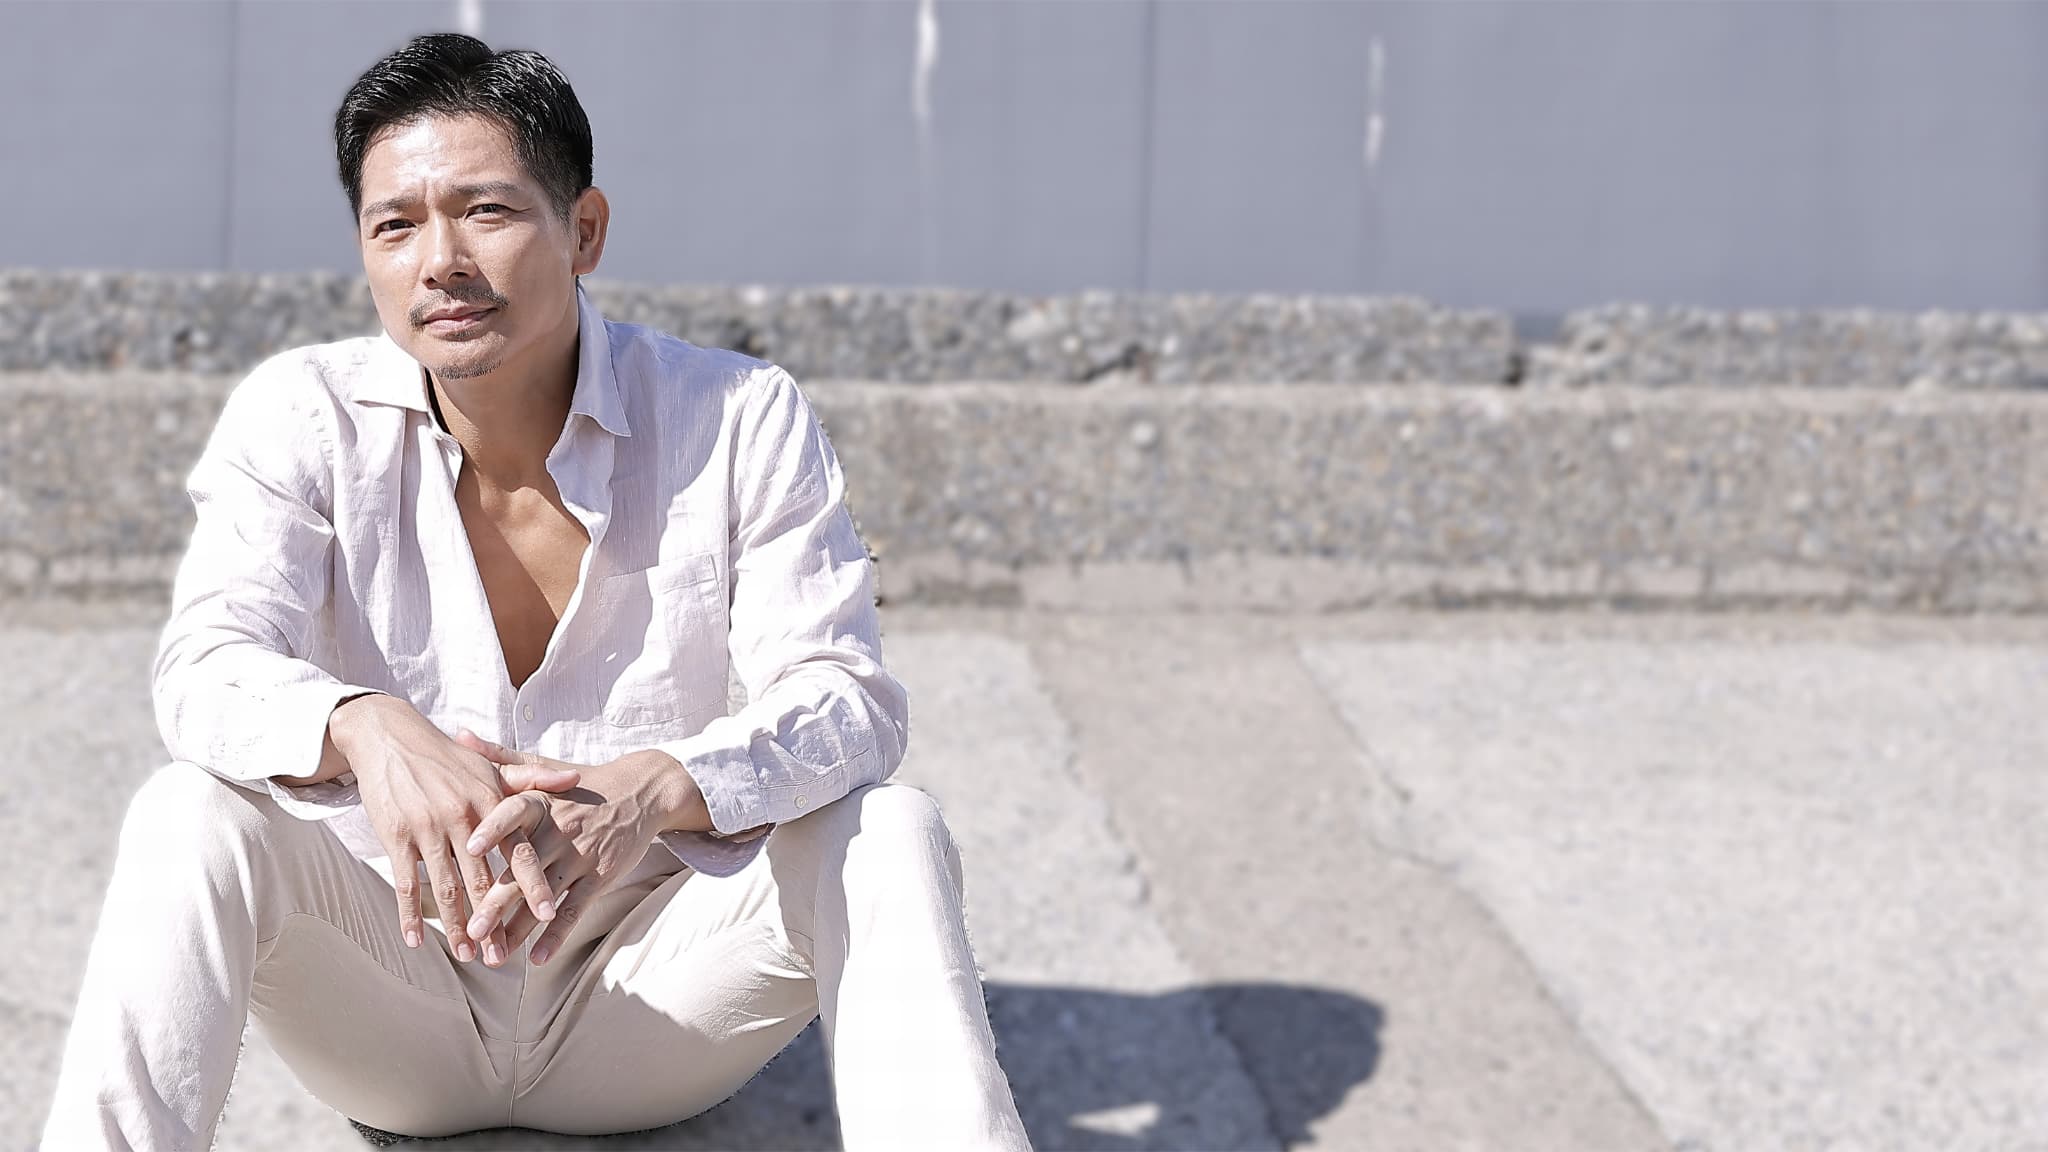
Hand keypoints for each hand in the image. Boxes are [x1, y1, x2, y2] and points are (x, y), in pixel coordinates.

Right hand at [327, 695, 579, 964]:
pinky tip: (417, 941)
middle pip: (482, 879)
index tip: (549, 916)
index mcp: (491, 802)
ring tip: (467, 954)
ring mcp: (428, 828)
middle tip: (503, 954)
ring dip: (456, 925)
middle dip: (494, 920)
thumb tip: (577, 777)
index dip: (533, 884)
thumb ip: (534, 779)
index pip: (518, 850)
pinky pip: (406, 882)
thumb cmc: (448, 758)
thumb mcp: (491, 768)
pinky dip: (409, 914)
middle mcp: (462, 818)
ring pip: (446, 887)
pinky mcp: (396, 836)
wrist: (392, 738)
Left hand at [455, 734, 690, 964]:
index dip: (491, 830)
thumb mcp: (544, 765)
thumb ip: (500, 758)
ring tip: (494, 956)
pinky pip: (575, 910)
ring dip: (519, 930)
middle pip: (522, 869)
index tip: (467, 847)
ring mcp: (581, 856)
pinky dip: (557, 935)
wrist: (643, 790)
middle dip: (494, 903)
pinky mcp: (600, 876)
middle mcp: (561, 829)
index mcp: (542, 801)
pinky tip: (538, 958)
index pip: (513, 813)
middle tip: (469, 930)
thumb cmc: (583, 782)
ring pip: (544, 897)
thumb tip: (459, 736)